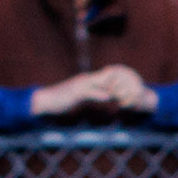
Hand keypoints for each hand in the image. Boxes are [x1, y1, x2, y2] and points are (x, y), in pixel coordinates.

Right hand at [28, 64, 152, 117]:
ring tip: (124, 96)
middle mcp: (86, 80)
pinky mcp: (74, 92)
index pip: (109, 78)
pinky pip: (89, 92)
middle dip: (121, 84)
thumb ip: (95, 94)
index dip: (121, 83)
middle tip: (133, 92)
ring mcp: (80, 85)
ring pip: (101, 83)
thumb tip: (108, 95)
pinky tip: (107, 98)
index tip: (132, 89)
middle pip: (108, 77)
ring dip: (113, 89)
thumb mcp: (82, 96)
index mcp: (89, 81)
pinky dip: (99, 94)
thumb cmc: (61, 99)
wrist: (44, 100)